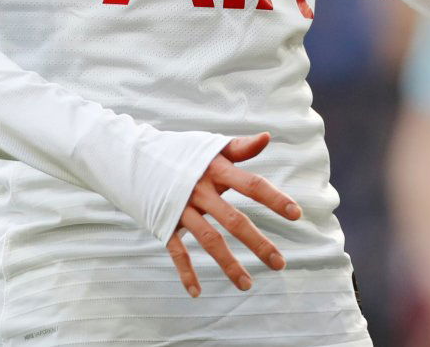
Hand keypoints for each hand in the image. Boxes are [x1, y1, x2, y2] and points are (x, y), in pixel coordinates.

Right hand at [165, 132, 301, 296]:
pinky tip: (197, 292)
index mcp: (215, 169)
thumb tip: (268, 137)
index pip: (251, 184)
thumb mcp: (209, 146)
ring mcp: (181, 208)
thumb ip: (240, 147)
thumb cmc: (180, 153)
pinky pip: (176, 252)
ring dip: (229, 264)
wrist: (134, 158)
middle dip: (258, 243)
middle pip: (234, 220)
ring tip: (248, 286)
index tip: (296, 214)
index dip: (274, 198)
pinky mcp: (165, 223)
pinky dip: (186, 272)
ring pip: (209, 240)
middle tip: (280, 264)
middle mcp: (200, 190)